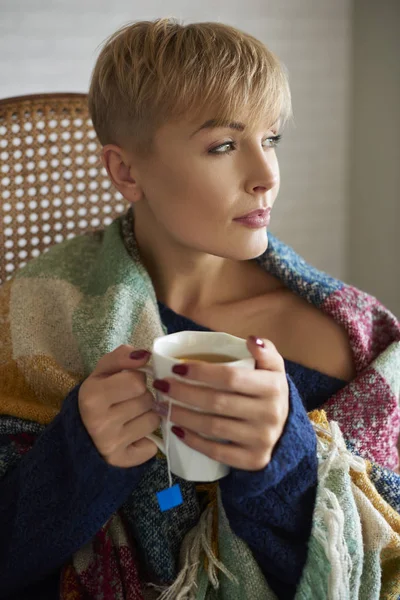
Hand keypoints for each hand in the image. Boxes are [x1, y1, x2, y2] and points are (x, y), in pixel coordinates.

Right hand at [78, 345, 159, 467]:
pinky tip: (132, 437)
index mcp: (92, 396)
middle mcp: (99, 422)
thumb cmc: (98, 396)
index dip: (137, 379)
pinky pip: (151, 447)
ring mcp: (110, 445)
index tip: (128, 383)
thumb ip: (123, 356)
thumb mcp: (103, 371)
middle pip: (147, 400)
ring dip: (147, 417)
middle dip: (143, 397)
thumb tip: (145, 355)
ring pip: (153, 421)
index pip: (137, 381)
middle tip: (130, 401)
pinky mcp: (121, 461)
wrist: (80, 433)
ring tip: (131, 418)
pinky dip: (146, 441)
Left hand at [153, 336, 288, 470]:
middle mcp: (270, 414)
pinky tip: (176, 430)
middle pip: (217, 402)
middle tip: (161, 385)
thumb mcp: (274, 368)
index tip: (177, 367)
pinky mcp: (253, 460)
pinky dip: (193, 441)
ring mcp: (262, 439)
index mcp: (273, 387)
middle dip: (183, 393)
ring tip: (162, 406)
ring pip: (213, 427)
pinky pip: (217, 452)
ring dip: (182, 416)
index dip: (201, 371)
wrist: (285, 429)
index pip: (231, 377)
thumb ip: (265, 350)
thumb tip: (250, 339)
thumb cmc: (268, 391)